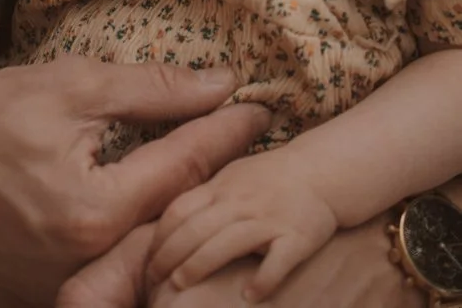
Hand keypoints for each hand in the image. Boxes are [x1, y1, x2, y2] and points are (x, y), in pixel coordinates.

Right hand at [0, 56, 268, 307]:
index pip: (183, 168)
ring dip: (169, 219)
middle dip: (209, 183)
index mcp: (93, 210)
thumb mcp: (73, 83)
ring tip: (200, 184)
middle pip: (169, 223)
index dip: (226, 134)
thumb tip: (223, 85)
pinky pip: (97, 278)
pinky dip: (125, 247)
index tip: (260, 111)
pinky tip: (141, 217)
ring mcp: (55, 291)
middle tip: (239, 147)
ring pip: (137, 256)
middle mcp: (80, 264)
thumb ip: (152, 89)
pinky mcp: (31, 299)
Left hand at [147, 151, 337, 300]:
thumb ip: (205, 199)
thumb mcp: (231, 178)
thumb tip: (171, 224)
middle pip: (196, 228)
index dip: (159, 235)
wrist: (321, 171)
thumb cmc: (270, 178)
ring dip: (200, 264)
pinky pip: (277, 261)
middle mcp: (240, 201)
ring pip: (227, 242)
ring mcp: (267, 218)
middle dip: (170, 254)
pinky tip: (249, 296)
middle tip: (152, 279)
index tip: (146, 259)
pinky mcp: (296, 237)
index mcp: (221, 188)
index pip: (180, 210)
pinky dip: (263, 279)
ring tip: (180, 285)